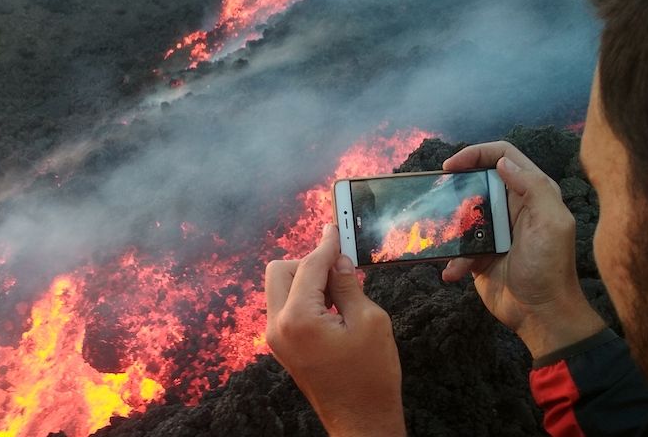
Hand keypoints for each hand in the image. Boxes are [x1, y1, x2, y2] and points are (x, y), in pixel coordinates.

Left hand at [265, 224, 405, 436]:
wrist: (361, 421)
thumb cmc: (371, 377)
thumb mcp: (370, 322)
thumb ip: (349, 285)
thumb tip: (338, 261)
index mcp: (299, 318)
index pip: (309, 266)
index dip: (326, 245)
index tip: (335, 229)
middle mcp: (278, 326)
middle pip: (280, 271)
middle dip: (308, 262)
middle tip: (339, 268)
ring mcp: (276, 338)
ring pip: (280, 288)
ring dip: (306, 280)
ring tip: (340, 292)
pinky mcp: (282, 346)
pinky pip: (285, 307)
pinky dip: (304, 297)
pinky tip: (332, 306)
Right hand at [442, 141, 604, 358]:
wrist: (539, 314)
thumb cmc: (548, 267)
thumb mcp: (551, 223)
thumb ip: (533, 187)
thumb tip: (501, 162)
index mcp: (532, 193)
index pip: (503, 156)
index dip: (476, 153)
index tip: (450, 166)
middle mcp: (511, 207)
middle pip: (476, 181)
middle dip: (455, 187)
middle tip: (436, 193)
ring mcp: (492, 230)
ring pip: (461, 213)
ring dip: (448, 225)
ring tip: (438, 235)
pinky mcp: (478, 253)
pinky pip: (456, 246)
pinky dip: (452, 258)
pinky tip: (454, 271)